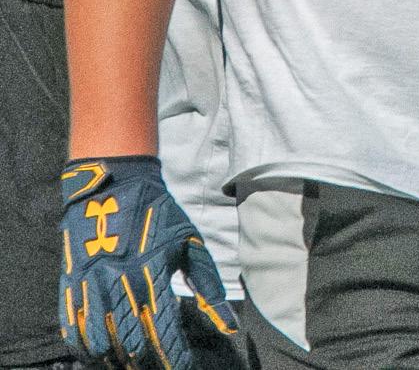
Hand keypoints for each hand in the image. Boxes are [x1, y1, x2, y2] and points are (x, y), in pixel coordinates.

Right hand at [60, 155, 236, 366]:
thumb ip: (209, 286)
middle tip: (159, 366)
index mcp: (152, 273)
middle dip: (147, 363)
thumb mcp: (190, 243)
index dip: (174, 357)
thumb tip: (229, 325)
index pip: (164, 332)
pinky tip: (101, 354)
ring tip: (133, 363)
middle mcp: (120, 284)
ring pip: (101, 343)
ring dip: (118, 360)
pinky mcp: (72, 285)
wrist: (115, 184)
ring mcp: (92, 286)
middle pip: (132, 344)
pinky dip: (87, 349)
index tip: (183, 367)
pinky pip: (75, 330)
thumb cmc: (159, 214)